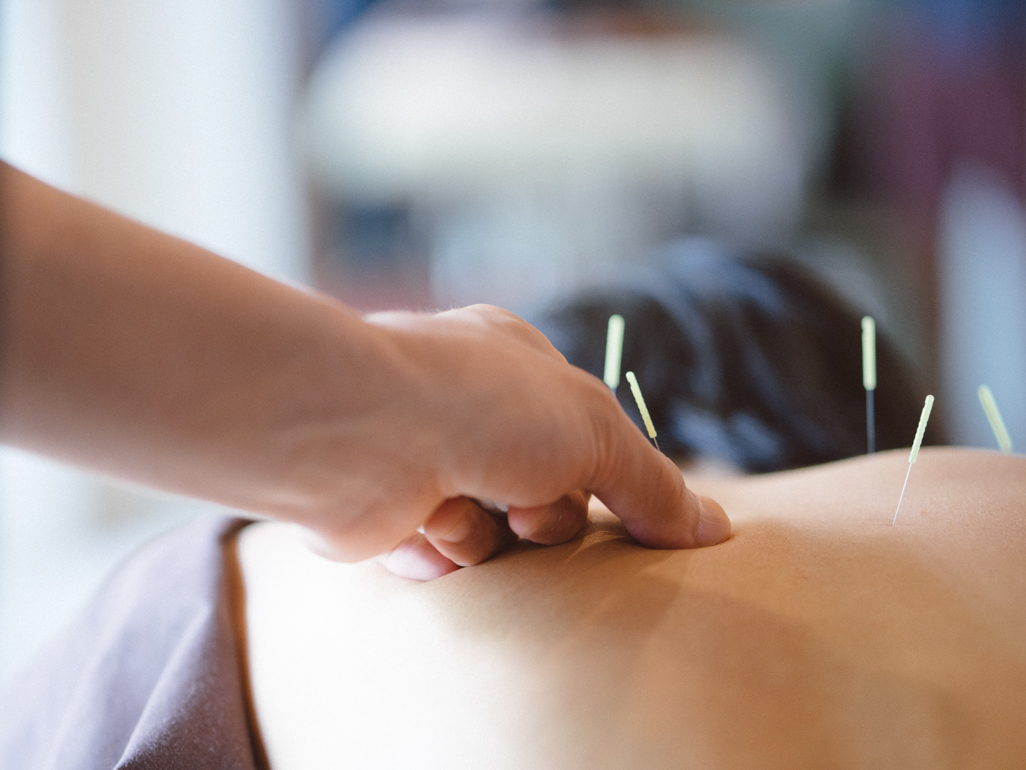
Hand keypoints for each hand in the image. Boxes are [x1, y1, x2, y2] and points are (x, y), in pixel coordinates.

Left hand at [306, 305, 730, 578]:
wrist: (358, 430)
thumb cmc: (480, 405)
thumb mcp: (595, 431)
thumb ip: (653, 485)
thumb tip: (713, 529)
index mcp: (517, 365)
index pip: (585, 435)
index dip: (606, 479)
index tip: (629, 519)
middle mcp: (468, 408)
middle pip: (543, 494)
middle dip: (544, 516)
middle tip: (529, 511)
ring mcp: (425, 458)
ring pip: (494, 534)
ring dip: (490, 536)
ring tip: (463, 510)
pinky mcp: (387, 511)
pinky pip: (441, 558)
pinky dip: (440, 550)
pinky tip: (423, 525)